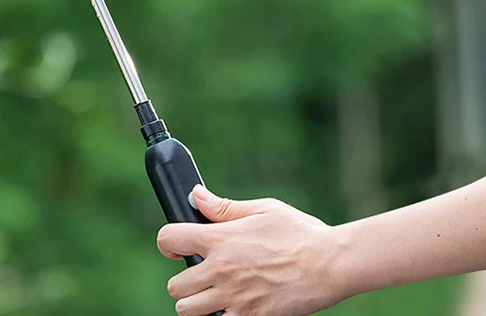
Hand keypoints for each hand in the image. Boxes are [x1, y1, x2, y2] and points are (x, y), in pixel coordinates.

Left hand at [157, 186, 345, 315]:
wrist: (331, 264)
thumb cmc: (299, 232)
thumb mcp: (262, 209)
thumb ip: (224, 208)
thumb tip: (196, 196)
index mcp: (220, 239)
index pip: (169, 239)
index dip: (168, 244)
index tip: (178, 248)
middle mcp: (221, 271)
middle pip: (175, 286)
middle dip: (184, 280)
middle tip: (201, 276)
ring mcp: (235, 300)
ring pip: (188, 311)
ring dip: (196, 304)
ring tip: (213, 295)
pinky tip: (233, 308)